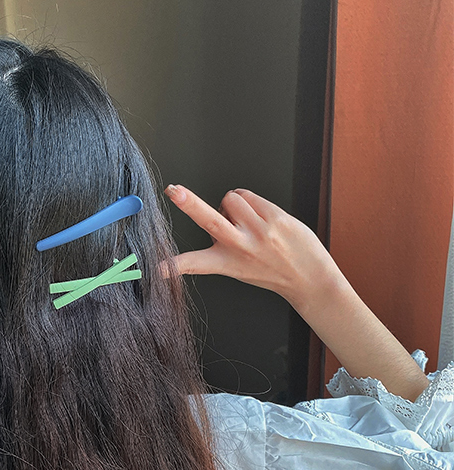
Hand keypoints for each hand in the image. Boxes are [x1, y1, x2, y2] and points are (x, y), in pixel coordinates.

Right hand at [162, 184, 342, 308]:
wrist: (309, 278)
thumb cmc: (272, 271)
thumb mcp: (239, 269)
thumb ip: (223, 246)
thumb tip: (219, 213)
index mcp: (226, 263)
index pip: (194, 264)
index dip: (174, 265)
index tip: (159, 269)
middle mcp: (240, 246)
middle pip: (208, 219)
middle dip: (188, 202)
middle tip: (173, 191)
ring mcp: (258, 231)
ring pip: (230, 198)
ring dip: (234, 205)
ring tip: (247, 222)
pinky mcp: (274, 217)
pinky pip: (248, 195)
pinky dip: (249, 202)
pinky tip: (261, 218)